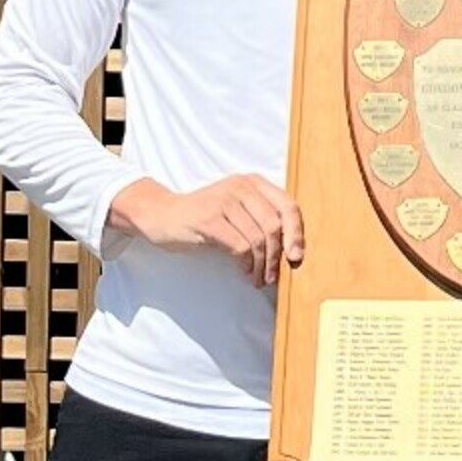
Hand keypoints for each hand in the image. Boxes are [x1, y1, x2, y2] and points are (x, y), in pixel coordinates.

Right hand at [108, 174, 304, 288]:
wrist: (164, 215)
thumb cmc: (206, 218)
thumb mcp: (238, 211)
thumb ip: (262, 220)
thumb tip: (292, 250)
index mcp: (253, 183)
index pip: (288, 206)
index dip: (297, 234)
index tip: (296, 257)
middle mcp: (241, 187)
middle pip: (275, 225)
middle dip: (277, 256)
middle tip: (272, 275)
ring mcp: (224, 200)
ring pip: (259, 239)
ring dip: (262, 265)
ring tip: (258, 277)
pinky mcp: (209, 219)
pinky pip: (241, 246)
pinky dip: (247, 264)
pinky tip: (244, 271)